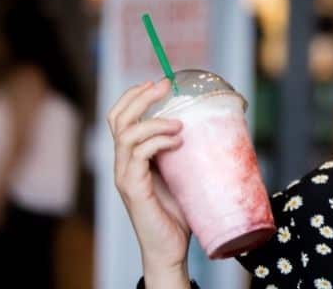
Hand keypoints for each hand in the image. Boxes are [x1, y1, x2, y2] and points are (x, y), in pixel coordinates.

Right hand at [108, 79, 190, 279]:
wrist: (170, 248)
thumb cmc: (178, 213)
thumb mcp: (183, 174)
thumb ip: (187, 152)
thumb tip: (214, 127)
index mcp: (132, 157)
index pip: (121, 118)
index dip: (135, 96)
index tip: (158, 83)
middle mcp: (123, 163)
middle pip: (117, 119)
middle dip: (139, 97)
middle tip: (163, 86)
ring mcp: (125, 176)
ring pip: (126, 134)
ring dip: (154, 122)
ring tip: (179, 125)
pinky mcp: (133, 189)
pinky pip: (138, 155)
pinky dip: (157, 142)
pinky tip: (178, 142)